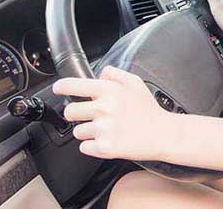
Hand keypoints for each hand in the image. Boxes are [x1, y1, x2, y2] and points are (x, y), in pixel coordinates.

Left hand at [52, 66, 172, 160]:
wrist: (163, 134)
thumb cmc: (149, 111)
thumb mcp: (136, 84)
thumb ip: (116, 74)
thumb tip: (100, 73)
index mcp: (109, 91)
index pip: (73, 86)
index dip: (61, 87)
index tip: (59, 89)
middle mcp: (104, 109)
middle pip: (70, 112)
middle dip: (78, 114)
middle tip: (93, 115)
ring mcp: (103, 129)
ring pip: (77, 132)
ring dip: (88, 131)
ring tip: (107, 129)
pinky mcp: (104, 147)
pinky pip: (84, 147)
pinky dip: (93, 146)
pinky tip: (108, 139)